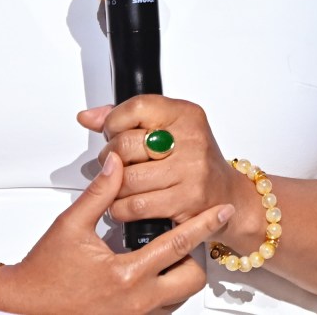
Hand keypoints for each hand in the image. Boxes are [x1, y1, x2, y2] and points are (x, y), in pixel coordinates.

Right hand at [0, 152, 234, 314]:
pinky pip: (162, 309)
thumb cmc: (46, 271)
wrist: (27, 301)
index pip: (178, 245)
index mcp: (126, 275)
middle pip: (191, 280)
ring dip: (180, 275)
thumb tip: (117, 164)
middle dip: (195, 257)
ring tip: (167, 254)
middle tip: (185, 236)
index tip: (219, 211)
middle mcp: (136, 301)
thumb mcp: (72, 225)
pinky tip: (151, 274)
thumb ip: (100, 193)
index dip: (202, 225)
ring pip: (180, 297)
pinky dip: (165, 291)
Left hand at [78, 97, 254, 239]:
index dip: (113, 122)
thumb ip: (127, 119)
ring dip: (112, 187)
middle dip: (109, 157)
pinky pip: (137, 205)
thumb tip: (88, 117)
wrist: (228, 197)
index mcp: (185, 114)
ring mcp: (191, 170)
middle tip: (113, 164)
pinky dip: (121, 208)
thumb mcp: (169, 129)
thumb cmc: (194, 162)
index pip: (136, 108)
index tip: (111, 132)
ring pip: (128, 179)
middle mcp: (191, 139)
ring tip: (117, 186)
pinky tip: (124, 204)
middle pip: (126, 145)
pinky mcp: (187, 201)